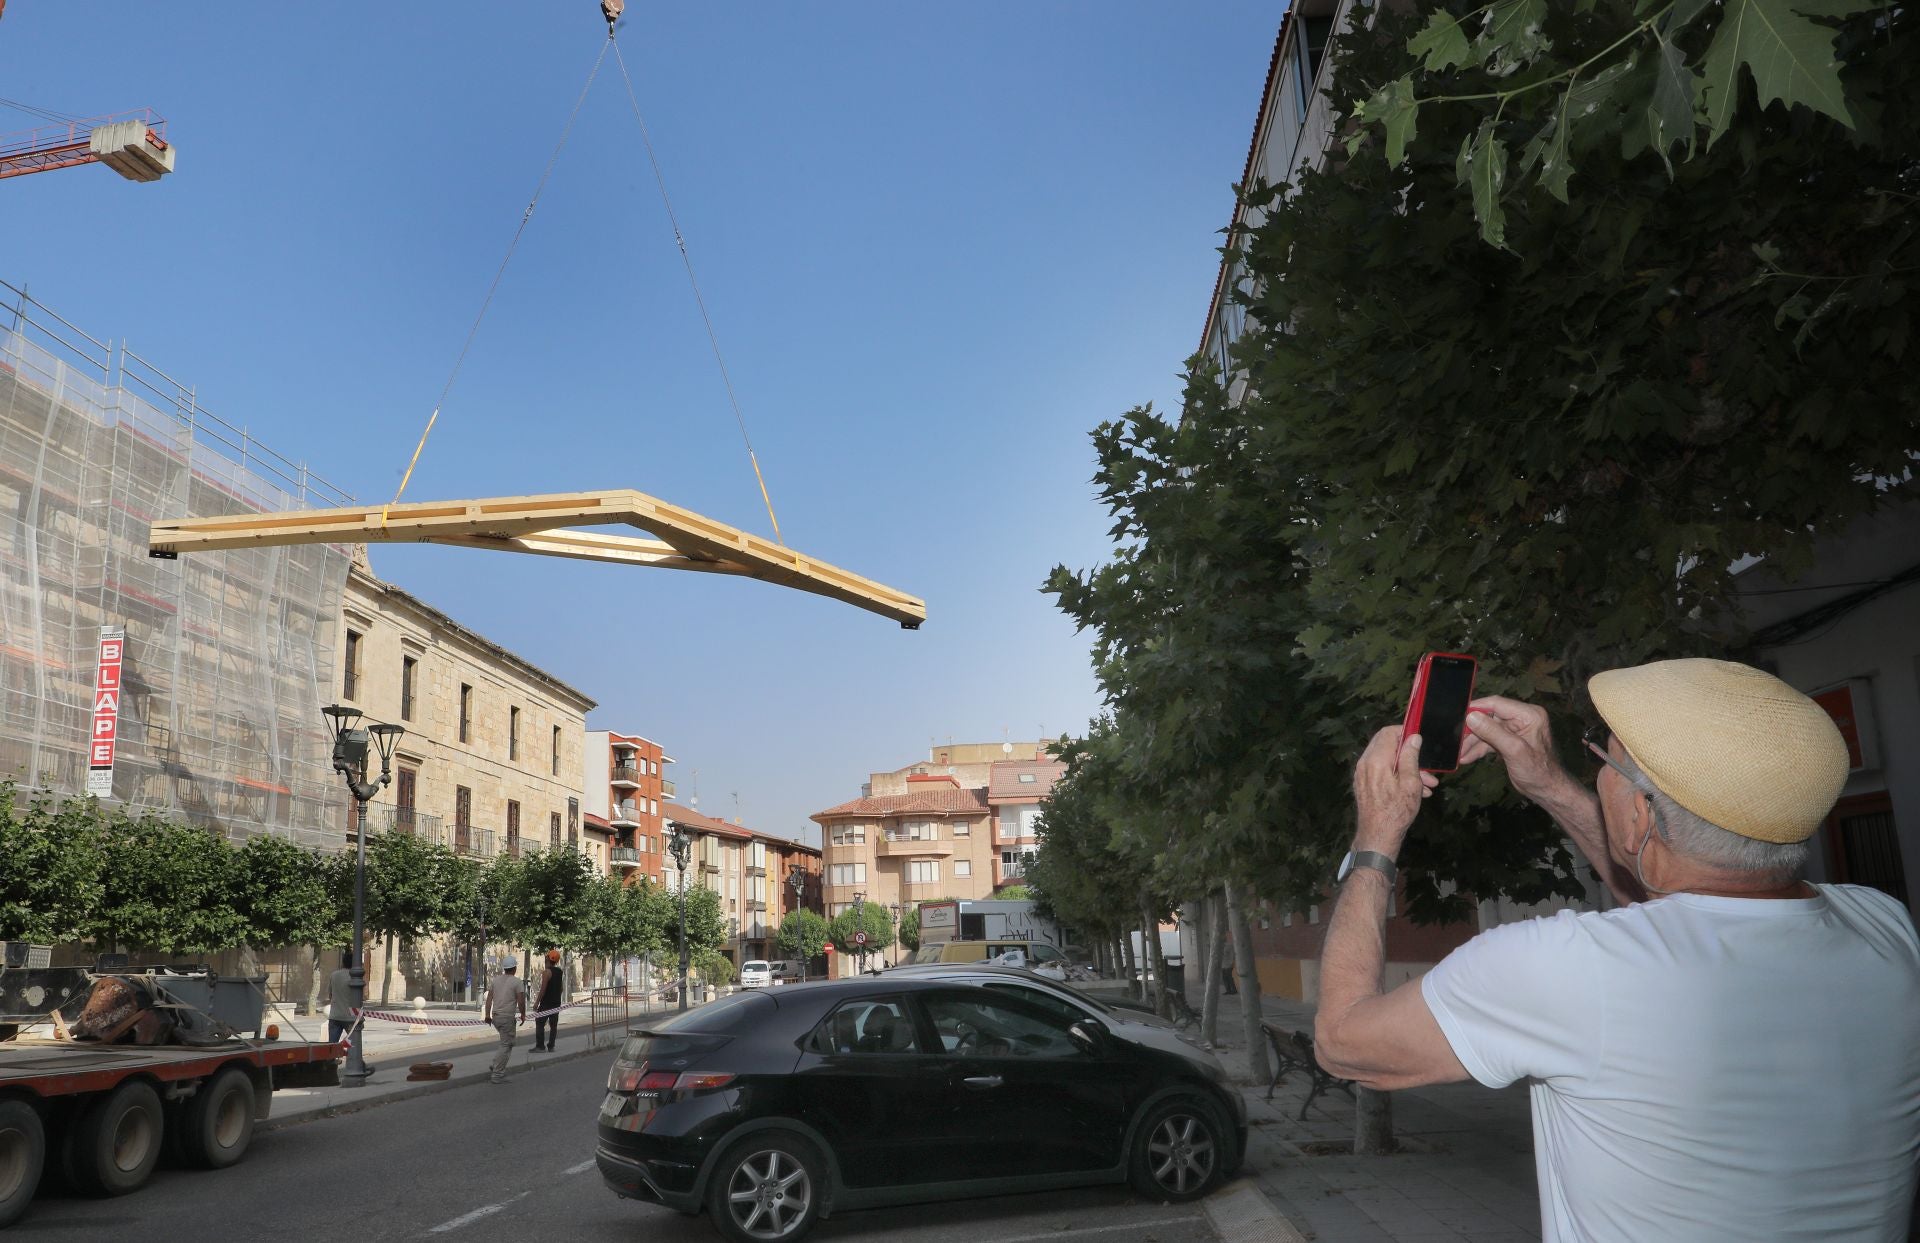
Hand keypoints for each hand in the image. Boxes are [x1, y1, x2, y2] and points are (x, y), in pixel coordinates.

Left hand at [1351, 726, 1435, 852]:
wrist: (1378, 836)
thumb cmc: (1397, 811)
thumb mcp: (1411, 783)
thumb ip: (1411, 757)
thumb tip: (1413, 737)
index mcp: (1376, 760)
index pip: (1388, 732)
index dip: (1405, 732)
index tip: (1419, 740)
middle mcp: (1365, 763)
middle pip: (1387, 745)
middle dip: (1409, 753)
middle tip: (1427, 768)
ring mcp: (1362, 773)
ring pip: (1387, 760)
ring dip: (1407, 768)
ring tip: (1427, 784)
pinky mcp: (1363, 783)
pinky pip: (1381, 772)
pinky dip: (1397, 776)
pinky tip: (1415, 790)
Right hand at [1459, 694, 1571, 800]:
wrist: (1547, 791)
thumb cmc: (1538, 771)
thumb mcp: (1514, 750)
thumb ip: (1492, 732)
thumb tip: (1471, 716)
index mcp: (1528, 714)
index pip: (1497, 704)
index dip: (1476, 708)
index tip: (1458, 716)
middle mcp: (1521, 719)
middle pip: (1489, 717)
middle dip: (1472, 729)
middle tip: (1456, 739)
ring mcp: (1515, 730)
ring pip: (1487, 730)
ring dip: (1472, 742)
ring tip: (1459, 753)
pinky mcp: (1509, 741)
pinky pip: (1490, 741)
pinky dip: (1479, 749)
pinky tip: (1467, 757)